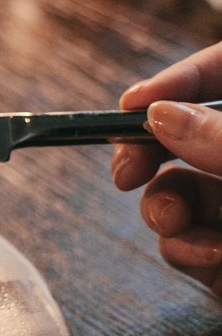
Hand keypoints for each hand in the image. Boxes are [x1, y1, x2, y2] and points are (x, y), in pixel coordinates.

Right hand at [112, 44, 221, 292]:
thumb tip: (160, 115)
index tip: (135, 102)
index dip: (182, 79)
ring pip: (181, 190)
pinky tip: (209, 256)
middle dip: (150, 150)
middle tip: (126, 170)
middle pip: (188, 132)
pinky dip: (184, 250)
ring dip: (164, 207)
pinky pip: (187, 244)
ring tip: (173, 222)